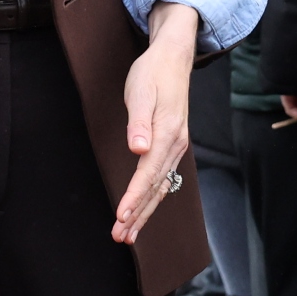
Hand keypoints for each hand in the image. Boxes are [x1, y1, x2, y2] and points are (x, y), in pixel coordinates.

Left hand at [112, 1, 197, 244]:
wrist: (173, 59)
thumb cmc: (153, 73)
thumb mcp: (140, 91)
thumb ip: (139, 122)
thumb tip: (139, 149)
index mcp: (168, 133)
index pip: (149, 173)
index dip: (134, 197)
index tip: (121, 215)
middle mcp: (175, 145)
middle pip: (156, 188)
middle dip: (138, 215)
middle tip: (120, 236)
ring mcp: (176, 148)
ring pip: (160, 188)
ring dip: (144, 213)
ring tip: (127, 235)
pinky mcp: (171, 147)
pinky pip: (162, 180)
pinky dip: (150, 200)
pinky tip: (142, 213)